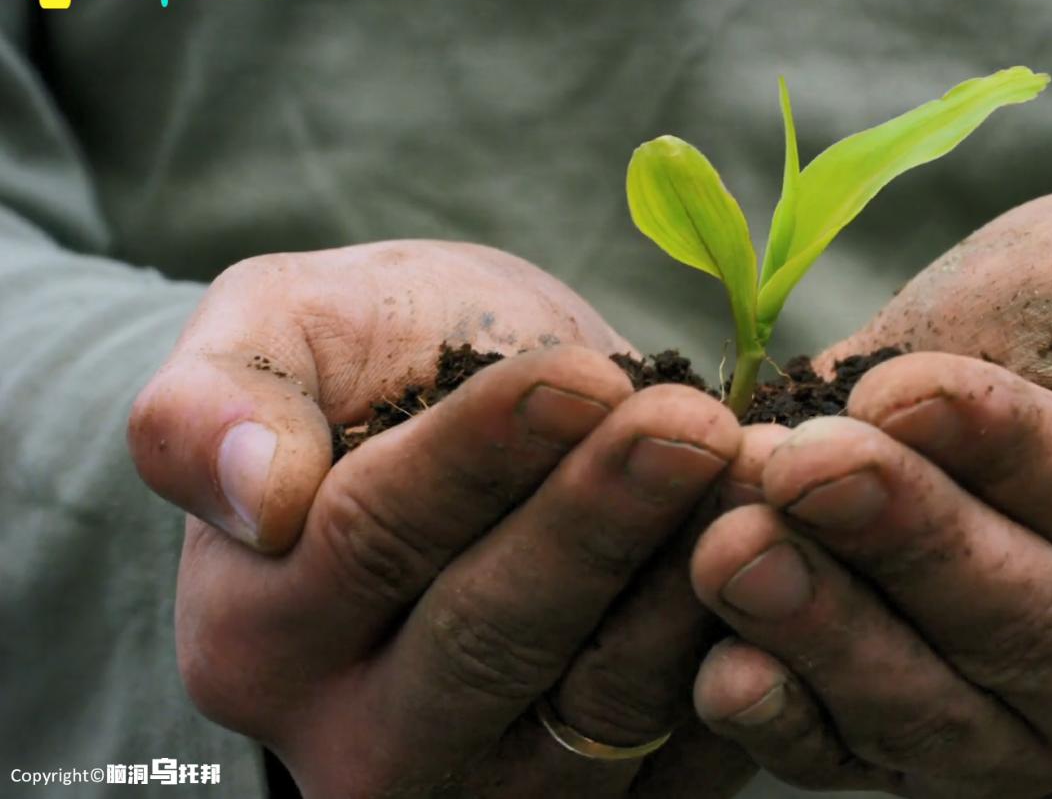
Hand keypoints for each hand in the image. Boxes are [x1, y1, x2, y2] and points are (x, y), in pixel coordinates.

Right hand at [129, 241, 764, 796]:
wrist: (483, 449)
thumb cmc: (378, 373)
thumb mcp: (279, 334)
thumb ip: (215, 399)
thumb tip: (251, 495)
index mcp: (259, 632)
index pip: (371, 540)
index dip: (481, 455)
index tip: (581, 376)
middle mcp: (362, 744)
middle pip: (491, 636)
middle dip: (602, 521)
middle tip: (698, 428)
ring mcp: (491, 790)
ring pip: (604, 702)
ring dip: (692, 584)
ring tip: (763, 474)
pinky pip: (690, 751)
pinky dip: (749, 654)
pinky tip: (799, 558)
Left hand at [684, 193, 1051, 794]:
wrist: (1050, 378)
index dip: (1011, 449)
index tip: (904, 388)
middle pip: (1023, 622)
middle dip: (903, 540)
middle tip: (797, 466)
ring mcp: (1036, 740)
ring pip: (932, 707)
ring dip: (824, 632)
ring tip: (735, 548)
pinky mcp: (930, 755)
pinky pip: (858, 760)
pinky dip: (787, 722)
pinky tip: (723, 671)